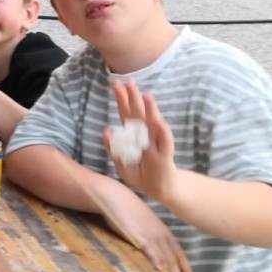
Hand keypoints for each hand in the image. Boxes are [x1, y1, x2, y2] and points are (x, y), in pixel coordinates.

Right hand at [90, 175, 192, 271]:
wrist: (115, 196)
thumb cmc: (126, 210)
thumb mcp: (142, 223)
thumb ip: (148, 235)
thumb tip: (149, 248)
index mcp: (162, 230)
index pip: (178, 251)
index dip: (184, 266)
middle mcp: (160, 233)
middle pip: (174, 256)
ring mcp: (149, 234)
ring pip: (164, 255)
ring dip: (171, 271)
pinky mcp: (137, 234)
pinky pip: (149, 248)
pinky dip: (156, 258)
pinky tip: (159, 268)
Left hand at [103, 80, 177, 203]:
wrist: (158, 190)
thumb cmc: (140, 174)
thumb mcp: (121, 163)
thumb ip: (113, 148)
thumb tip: (106, 131)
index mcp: (134, 136)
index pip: (126, 114)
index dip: (121, 100)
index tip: (116, 85)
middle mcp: (146, 136)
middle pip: (138, 114)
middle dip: (133, 98)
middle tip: (128, 81)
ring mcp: (156, 144)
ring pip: (153, 123)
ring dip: (150, 110)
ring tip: (146, 95)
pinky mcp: (165, 156)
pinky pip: (165, 142)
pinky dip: (162, 132)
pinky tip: (158, 120)